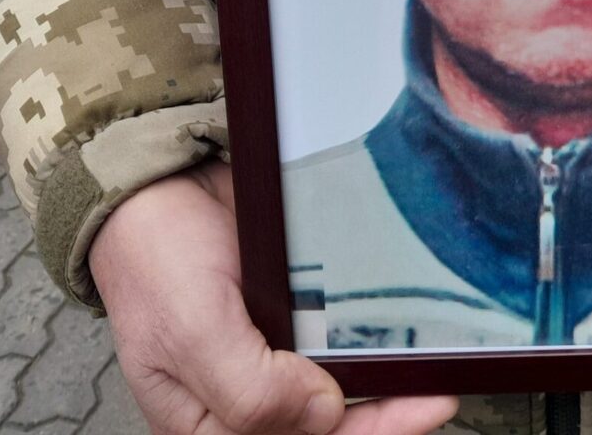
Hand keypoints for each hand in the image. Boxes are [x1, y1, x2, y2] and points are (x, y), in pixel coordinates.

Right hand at [91, 159, 459, 434]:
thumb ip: (249, 389)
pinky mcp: (293, 315)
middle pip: (329, 425)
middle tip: (439, 390)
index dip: (368, 433)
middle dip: (388, 412)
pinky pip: (340, 336)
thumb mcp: (189, 333)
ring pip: (342, 386)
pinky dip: (372, 336)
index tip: (422, 408)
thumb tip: (321, 414)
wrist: (156, 183)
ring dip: (387, 377)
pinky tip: (404, 328)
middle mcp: (246, 399)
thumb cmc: (152, 260)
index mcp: (210, 425)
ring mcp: (273, 357)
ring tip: (433, 363)